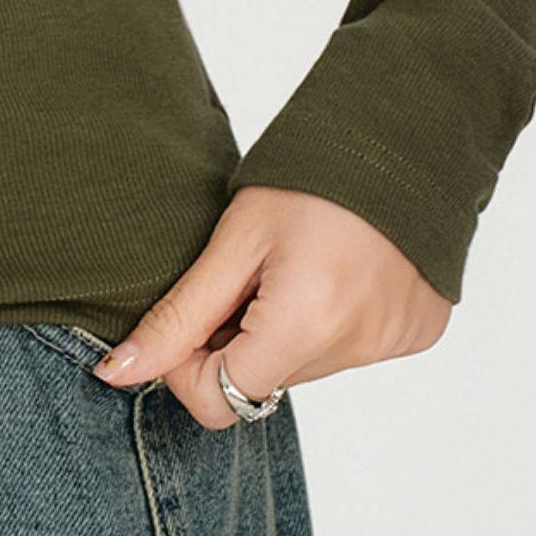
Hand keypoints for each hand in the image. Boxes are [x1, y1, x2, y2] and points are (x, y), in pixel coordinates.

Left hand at [89, 187, 451, 427]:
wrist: (398, 134)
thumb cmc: (309, 176)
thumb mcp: (233, 240)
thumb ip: (178, 316)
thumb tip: (118, 372)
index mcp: (304, 325)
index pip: (221, 402)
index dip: (186, 367)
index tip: (188, 318)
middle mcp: (356, 349)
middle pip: (264, 383)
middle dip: (236, 341)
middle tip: (243, 276)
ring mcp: (392, 345)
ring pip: (304, 367)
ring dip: (282, 332)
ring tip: (292, 264)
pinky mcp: (417, 332)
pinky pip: (350, 350)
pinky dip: (328, 322)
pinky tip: (333, 268)